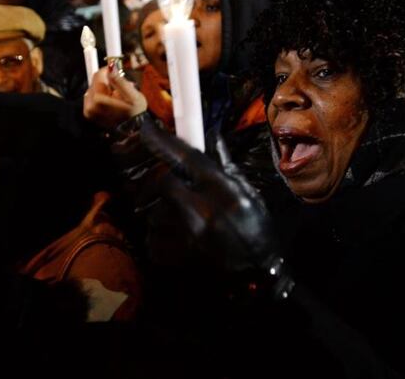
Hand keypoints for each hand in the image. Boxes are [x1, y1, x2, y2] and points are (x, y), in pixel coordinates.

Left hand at [83, 63, 146, 128]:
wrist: (131, 132)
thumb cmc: (135, 115)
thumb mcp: (133, 96)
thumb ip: (120, 81)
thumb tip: (111, 67)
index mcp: (99, 99)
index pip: (99, 75)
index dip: (109, 71)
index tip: (117, 72)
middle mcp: (90, 105)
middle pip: (95, 81)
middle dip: (108, 82)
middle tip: (120, 89)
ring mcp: (88, 110)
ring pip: (94, 88)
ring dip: (105, 90)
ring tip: (116, 97)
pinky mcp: (88, 113)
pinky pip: (92, 97)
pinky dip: (101, 97)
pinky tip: (111, 103)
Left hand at [140, 120, 281, 275]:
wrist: (258, 276)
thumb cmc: (257, 231)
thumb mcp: (249, 195)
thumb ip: (225, 166)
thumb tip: (213, 136)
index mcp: (221, 191)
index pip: (185, 157)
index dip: (161, 140)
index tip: (146, 128)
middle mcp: (200, 210)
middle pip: (164, 183)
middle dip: (168, 182)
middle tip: (182, 190)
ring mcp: (186, 236)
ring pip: (155, 211)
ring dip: (164, 211)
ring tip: (184, 218)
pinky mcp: (176, 257)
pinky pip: (152, 238)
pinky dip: (160, 236)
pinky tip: (177, 237)